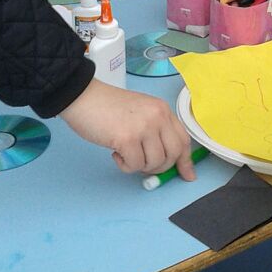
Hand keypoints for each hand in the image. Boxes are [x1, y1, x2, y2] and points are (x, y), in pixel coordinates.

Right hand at [60, 78, 193, 175]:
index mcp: (162, 109)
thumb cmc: (107, 106)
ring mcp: (144, 127)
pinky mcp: (127, 138)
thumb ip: (155, 130)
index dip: (185, 160)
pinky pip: (135, 165)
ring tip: (125, 153)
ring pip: (155, 162)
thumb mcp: (140, 112)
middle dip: (160, 167)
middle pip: (173, 154)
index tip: (187, 175)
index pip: (183, 139)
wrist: (83, 97)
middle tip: (143, 164)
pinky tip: (115, 152)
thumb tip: (167, 159)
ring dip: (139, 165)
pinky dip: (125, 165)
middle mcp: (157, 116)